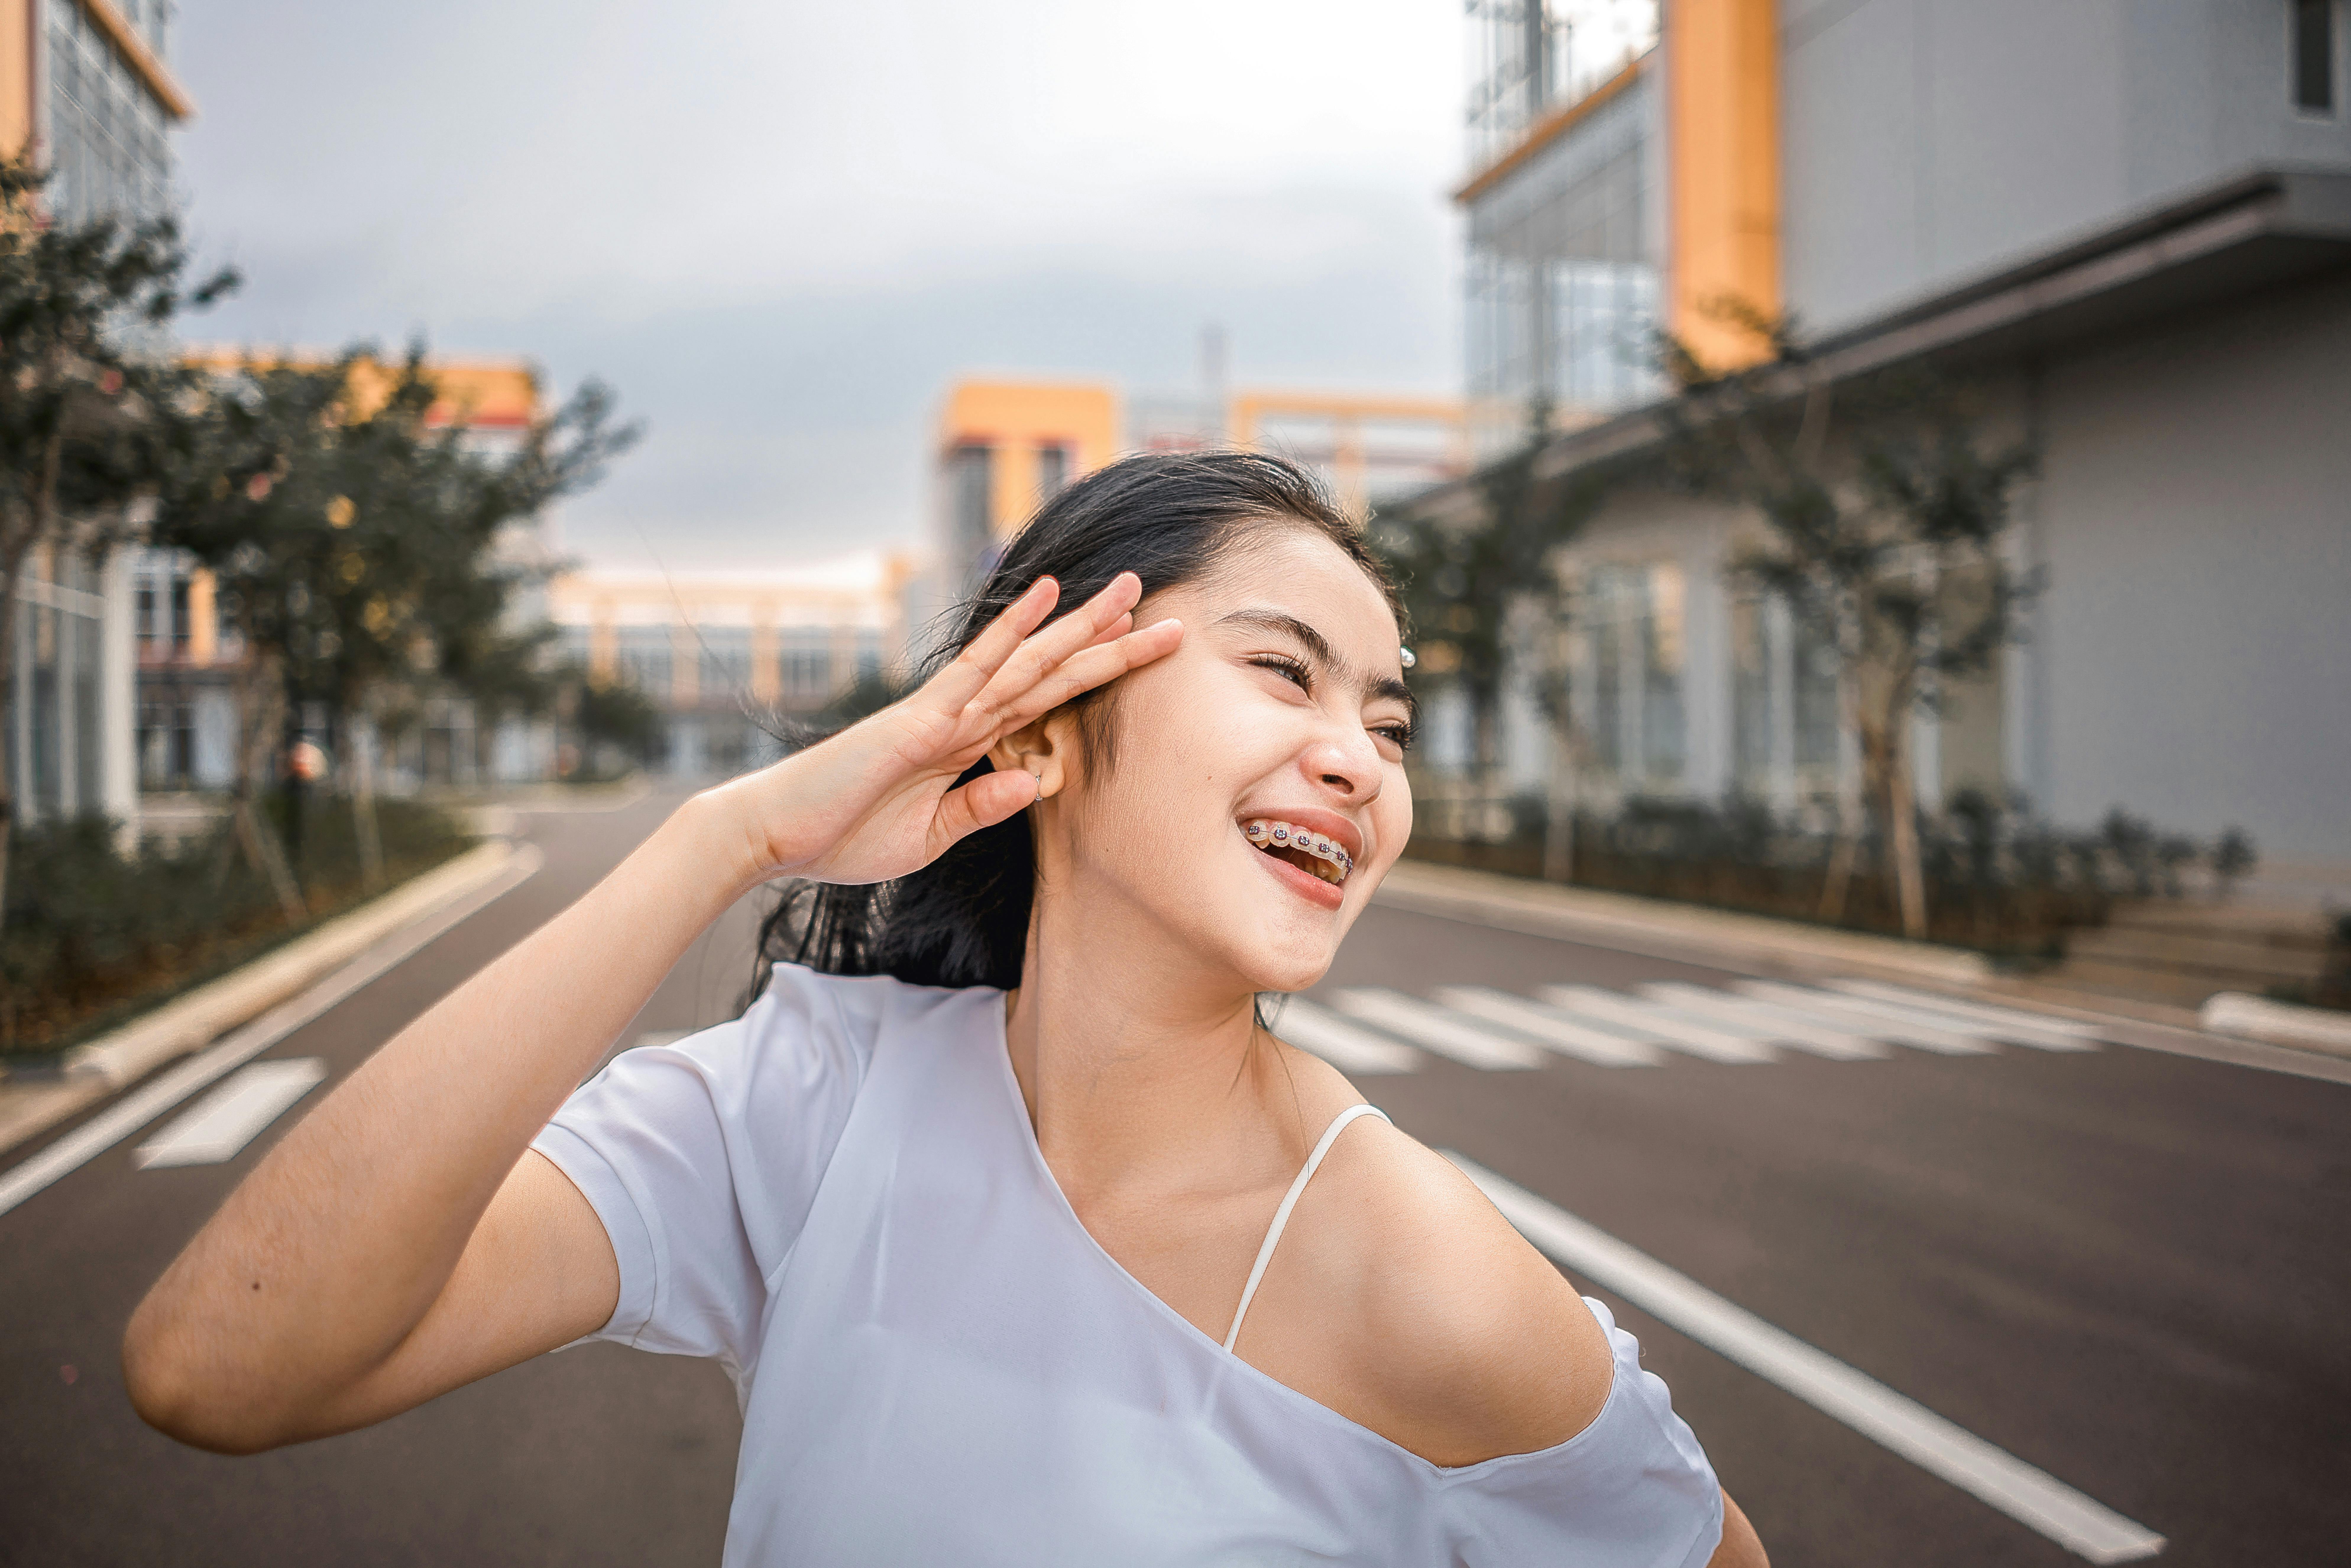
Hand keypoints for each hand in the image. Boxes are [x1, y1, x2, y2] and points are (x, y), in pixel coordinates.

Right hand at [706, 572, 1180, 887]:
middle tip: (1161, 606)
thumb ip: (980, 807)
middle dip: (1106, 638)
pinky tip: (1045, 594)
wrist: (777, 836)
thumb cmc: (843, 837)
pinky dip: (1013, 630)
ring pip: (1028, 661)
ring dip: (1079, 626)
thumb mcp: (931, 835)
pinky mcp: (921, 719)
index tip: (1139, 645)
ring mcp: (944, 712)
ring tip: (1129, 590)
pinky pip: (977, 668)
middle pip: (1049, 671)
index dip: (1093, 672)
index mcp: (966, 743)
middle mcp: (963, 716)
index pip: (1046, 700)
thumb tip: (1032, 780)